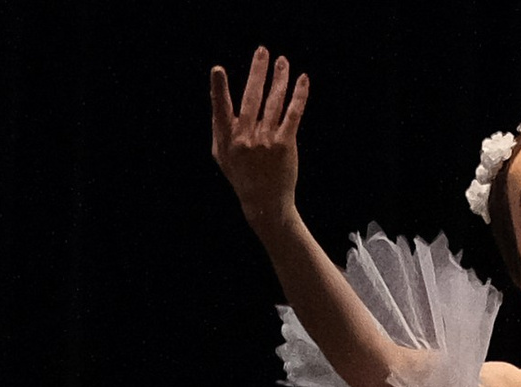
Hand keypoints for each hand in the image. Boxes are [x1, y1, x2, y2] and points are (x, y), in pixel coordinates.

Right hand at [209, 46, 307, 227]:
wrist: (264, 202)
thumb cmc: (241, 175)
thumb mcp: (221, 155)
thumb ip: (220, 128)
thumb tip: (218, 99)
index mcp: (227, 139)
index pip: (221, 109)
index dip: (219, 89)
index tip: (218, 70)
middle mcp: (246, 138)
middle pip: (252, 98)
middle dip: (257, 72)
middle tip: (262, 50)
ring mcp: (266, 141)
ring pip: (274, 102)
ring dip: (279, 78)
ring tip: (282, 61)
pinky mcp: (285, 145)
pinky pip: (293, 114)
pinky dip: (299, 95)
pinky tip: (302, 80)